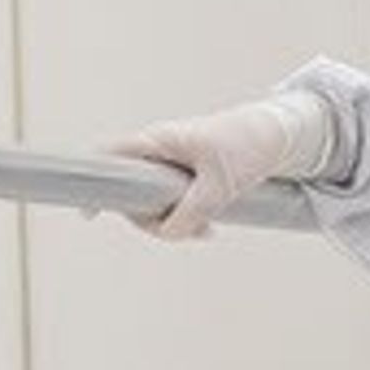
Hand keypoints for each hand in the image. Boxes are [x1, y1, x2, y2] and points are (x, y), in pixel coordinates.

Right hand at [112, 91, 337, 241]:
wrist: (279, 136)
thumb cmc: (248, 147)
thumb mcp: (222, 183)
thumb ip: (193, 210)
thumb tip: (169, 234)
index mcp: (158, 140)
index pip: (111, 156)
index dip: (95, 181)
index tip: (90, 214)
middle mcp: (159, 150)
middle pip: (132, 192)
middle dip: (153, 219)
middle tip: (188, 233)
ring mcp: (171, 164)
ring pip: (155, 202)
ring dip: (175, 223)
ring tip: (207, 230)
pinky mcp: (187, 177)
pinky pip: (174, 203)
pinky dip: (188, 219)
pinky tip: (210, 229)